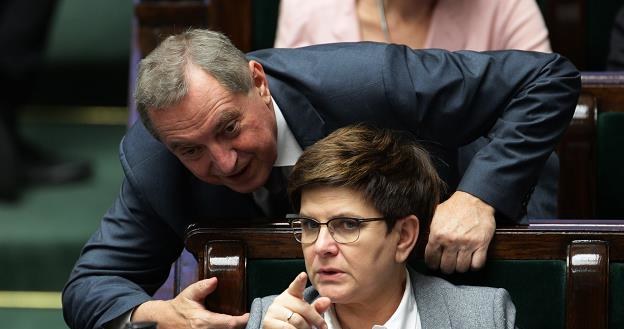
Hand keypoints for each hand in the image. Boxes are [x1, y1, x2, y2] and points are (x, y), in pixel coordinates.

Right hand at [132, 277, 248, 328]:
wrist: (164, 321)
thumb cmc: (179, 307)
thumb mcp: (190, 294)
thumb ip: (203, 287)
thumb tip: (215, 280)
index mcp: (202, 321)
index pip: (228, 323)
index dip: (241, 321)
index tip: (248, 315)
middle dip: (239, 326)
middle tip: (245, 318)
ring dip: (232, 328)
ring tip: (239, 321)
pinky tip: (229, 325)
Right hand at [262, 272, 330, 328]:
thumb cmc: (294, 322)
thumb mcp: (306, 315)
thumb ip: (316, 308)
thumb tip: (327, 300)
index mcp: (290, 295)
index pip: (296, 286)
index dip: (299, 281)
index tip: (303, 275)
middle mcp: (280, 300)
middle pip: (303, 308)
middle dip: (315, 320)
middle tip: (322, 327)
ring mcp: (273, 311)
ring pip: (297, 320)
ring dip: (306, 328)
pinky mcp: (268, 322)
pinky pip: (288, 328)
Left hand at [424, 191, 495, 273]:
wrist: (474, 199)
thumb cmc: (455, 207)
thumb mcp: (436, 216)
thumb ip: (431, 232)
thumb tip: (425, 245)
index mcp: (437, 234)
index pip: (431, 259)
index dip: (432, 264)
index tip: (435, 264)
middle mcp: (451, 241)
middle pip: (446, 267)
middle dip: (446, 267)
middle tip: (448, 263)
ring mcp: (467, 243)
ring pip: (461, 268)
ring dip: (460, 267)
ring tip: (459, 261)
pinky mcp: (481, 244)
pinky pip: (477, 265)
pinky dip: (474, 266)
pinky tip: (471, 260)